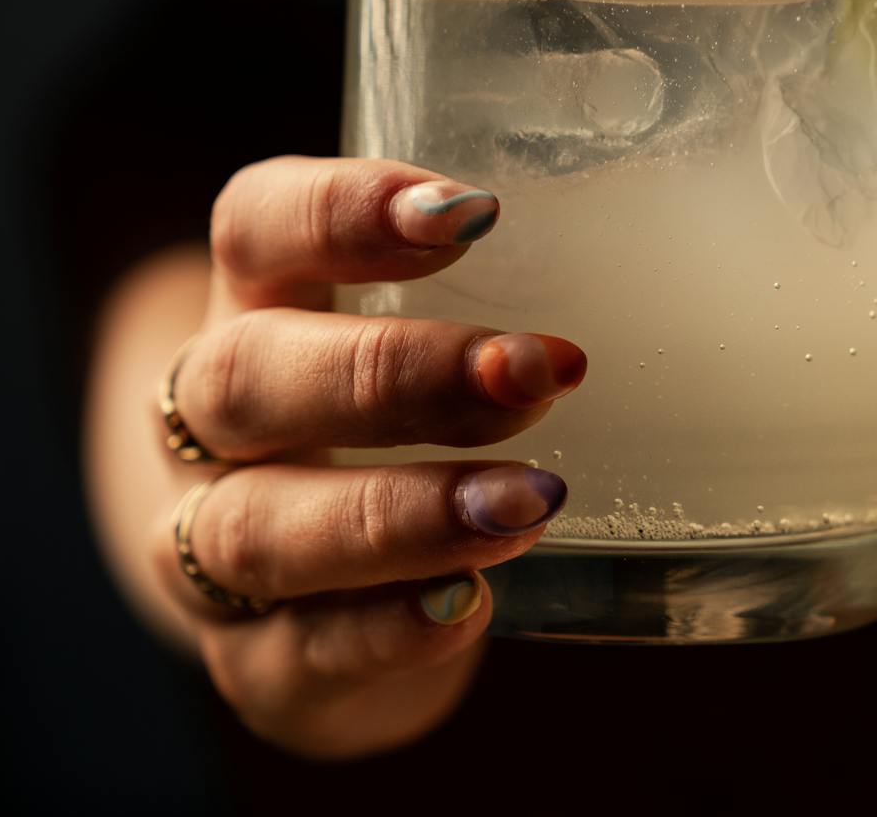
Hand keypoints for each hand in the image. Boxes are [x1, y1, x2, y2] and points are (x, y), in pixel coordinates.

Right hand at [116, 157, 583, 758]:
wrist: (314, 598)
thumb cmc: (397, 425)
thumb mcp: (423, 331)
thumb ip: (509, 287)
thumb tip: (670, 233)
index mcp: (255, 306)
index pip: (256, 227)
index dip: (344, 212)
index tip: (471, 212)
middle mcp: (207, 425)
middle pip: (247, 378)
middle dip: (394, 374)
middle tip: (533, 372)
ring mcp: (210, 552)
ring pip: (260, 526)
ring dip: (398, 513)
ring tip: (530, 501)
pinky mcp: (258, 665)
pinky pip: (301, 652)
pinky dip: (386, 629)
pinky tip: (467, 607)